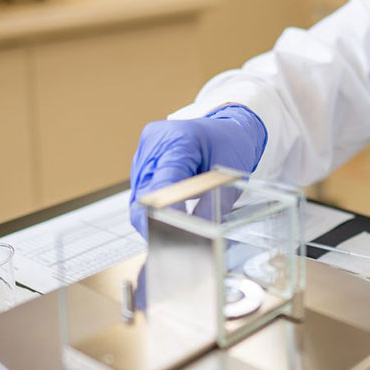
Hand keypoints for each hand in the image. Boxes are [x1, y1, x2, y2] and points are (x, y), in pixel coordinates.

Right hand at [128, 104, 266, 234]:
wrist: (227, 128)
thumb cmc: (230, 145)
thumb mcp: (230, 177)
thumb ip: (212, 206)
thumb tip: (197, 234)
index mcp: (178, 139)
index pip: (162, 184)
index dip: (165, 213)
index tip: (174, 236)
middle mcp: (154, 143)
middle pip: (144, 194)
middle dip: (157, 221)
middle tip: (176, 241)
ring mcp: (144, 151)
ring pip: (138, 198)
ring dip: (154, 215)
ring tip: (177, 224)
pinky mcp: (141, 162)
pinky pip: (141, 193)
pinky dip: (154, 207)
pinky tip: (172, 210)